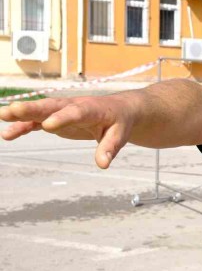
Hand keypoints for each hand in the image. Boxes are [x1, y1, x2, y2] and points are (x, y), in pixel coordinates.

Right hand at [0, 96, 134, 168]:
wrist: (119, 109)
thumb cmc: (120, 122)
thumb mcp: (120, 135)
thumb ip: (110, 148)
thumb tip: (103, 164)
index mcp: (92, 109)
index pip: (76, 113)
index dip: (63, 118)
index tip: (48, 126)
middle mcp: (74, 106)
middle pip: (51, 107)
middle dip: (32, 109)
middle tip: (12, 111)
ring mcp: (62, 110)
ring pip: (40, 111)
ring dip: (22, 114)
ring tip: (2, 116)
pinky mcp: (56, 118)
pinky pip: (37, 121)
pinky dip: (23, 126)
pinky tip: (8, 134)